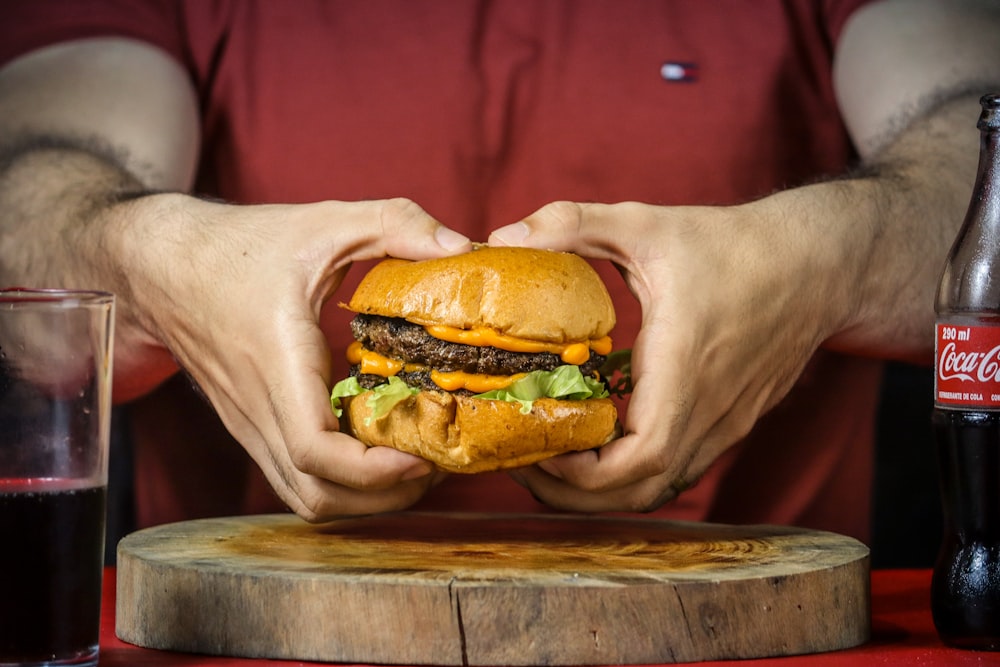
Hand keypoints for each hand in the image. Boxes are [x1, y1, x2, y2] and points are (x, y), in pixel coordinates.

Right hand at [113, 194, 469, 519]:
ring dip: (365, 500)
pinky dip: (342, 485)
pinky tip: (377, 453)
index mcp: (277, 362)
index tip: (422, 457)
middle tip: (438, 465)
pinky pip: (296, 480)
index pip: (314, 451)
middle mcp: (259, 408)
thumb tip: (461, 248)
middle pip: (317, 496)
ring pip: (306, 498)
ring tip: (416, 467)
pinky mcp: (253, 428)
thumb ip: (394, 223)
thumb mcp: (325, 221)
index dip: (373, 471)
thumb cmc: (241, 246)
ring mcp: (251, 425)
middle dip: (385, 498)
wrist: (163, 267)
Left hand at [488, 199, 845, 512]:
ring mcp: (723, 424)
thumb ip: (571, 224)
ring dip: (600, 490)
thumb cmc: (731, 244)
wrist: (817, 263)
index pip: (636, 460)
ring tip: (551, 458)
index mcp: (684, 369)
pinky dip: (630, 472)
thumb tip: (499, 237)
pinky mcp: (728, 423)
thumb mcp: (643, 223)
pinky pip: (675, 469)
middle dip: (573, 493)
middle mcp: (708, 411)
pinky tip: (598, 441)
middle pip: (638, 493)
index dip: (578, 473)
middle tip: (524, 461)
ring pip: (657, 489)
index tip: (534, 445)